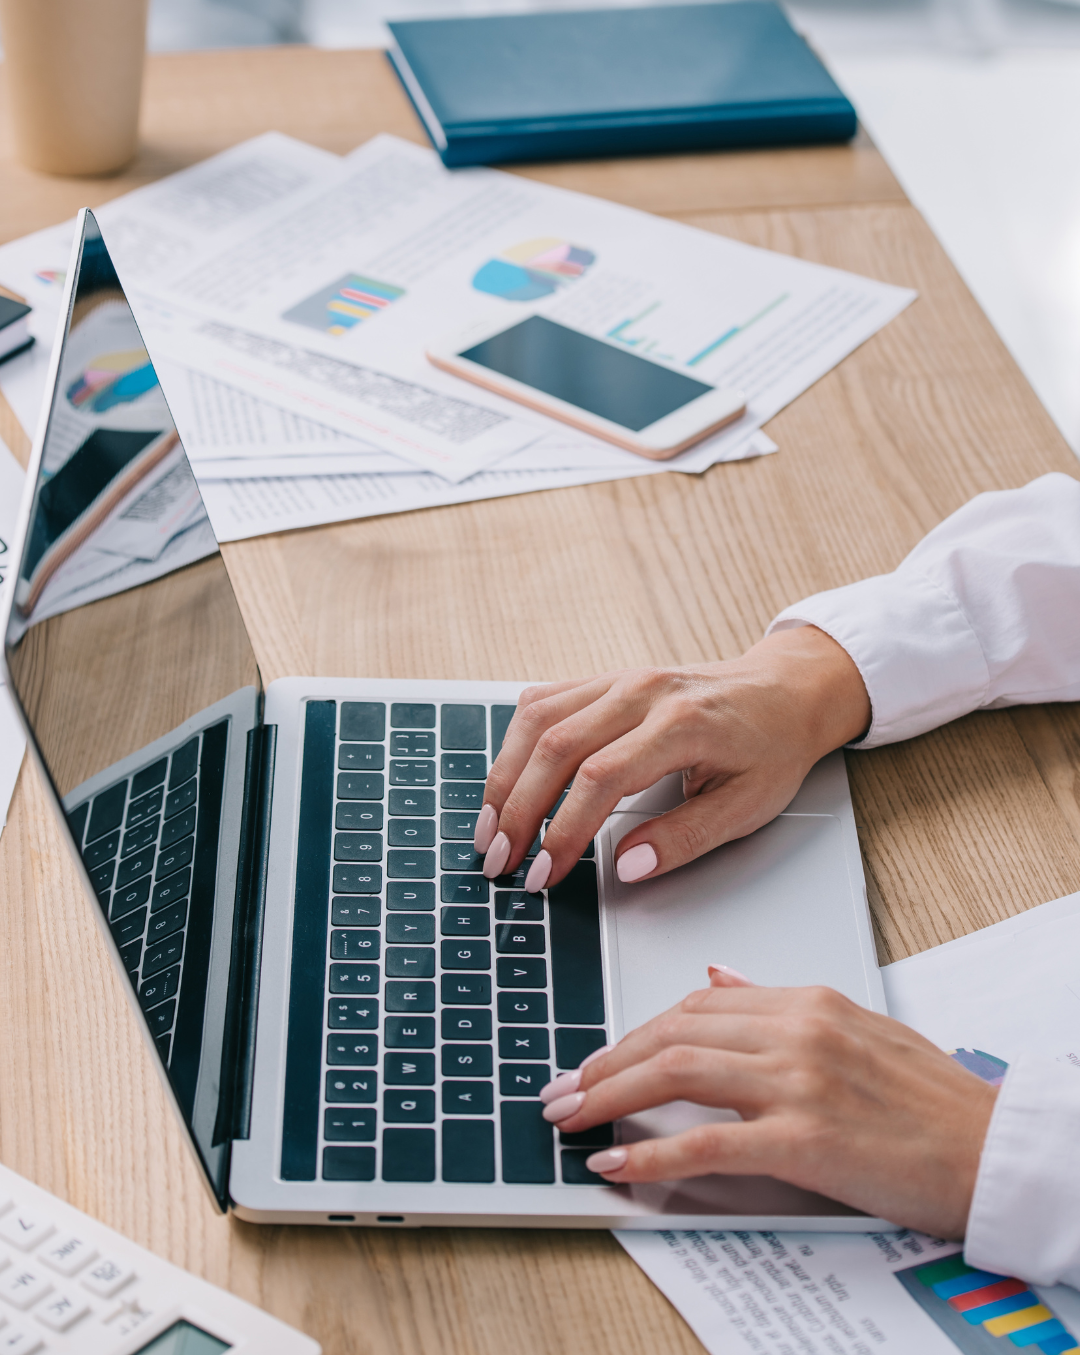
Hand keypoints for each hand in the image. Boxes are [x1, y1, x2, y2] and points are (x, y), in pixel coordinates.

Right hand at [473, 625, 870, 892]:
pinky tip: (506, 782)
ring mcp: (618, 679)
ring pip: (536, 720)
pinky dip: (514, 744)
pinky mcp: (603, 679)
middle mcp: (641, 692)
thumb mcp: (748, 806)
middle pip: (554, 746)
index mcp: (681, 723)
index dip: (562, 831)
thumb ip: (686, 838)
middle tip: (499, 862)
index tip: (543, 873)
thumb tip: (628, 866)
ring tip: (489, 828)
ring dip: (504, 777)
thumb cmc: (769, 748)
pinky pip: (542, 702)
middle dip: (517, 810)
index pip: (600, 778)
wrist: (783, 692)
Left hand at [538, 969, 997, 1237]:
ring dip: (609, 1096)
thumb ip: (778, 1002)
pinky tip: (617, 1163)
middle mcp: (796, 1031)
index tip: (601, 1056)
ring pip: (676, 1072)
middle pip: (673, 1032)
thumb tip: (719, 976)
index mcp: (806, 1002)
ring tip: (571, 1117)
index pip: (696, 1003)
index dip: (637, 1031)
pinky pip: (708, 1143)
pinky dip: (652, 1155)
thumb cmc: (931, 1098)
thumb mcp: (854, 1027)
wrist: (994, 1148)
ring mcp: (799, 1082)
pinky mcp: (806, 1140)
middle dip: (606, 1061)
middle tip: (564, 1088)